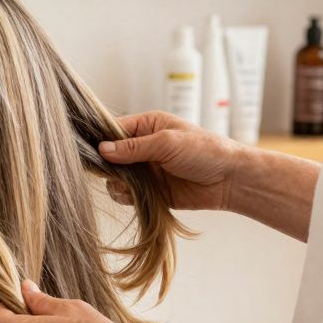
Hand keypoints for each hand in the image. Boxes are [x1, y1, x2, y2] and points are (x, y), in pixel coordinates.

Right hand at [100, 111, 241, 211]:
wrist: (230, 180)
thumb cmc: (205, 151)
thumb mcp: (167, 142)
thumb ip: (133, 147)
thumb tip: (102, 150)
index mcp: (147, 126)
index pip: (113, 129)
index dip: (101, 139)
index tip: (93, 152)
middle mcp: (142, 147)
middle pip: (110, 155)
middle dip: (108, 164)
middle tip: (114, 171)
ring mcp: (145, 169)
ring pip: (114, 176)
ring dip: (116, 182)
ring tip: (129, 184)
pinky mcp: (148, 190)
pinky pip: (125, 193)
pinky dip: (124, 196)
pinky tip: (135, 195)